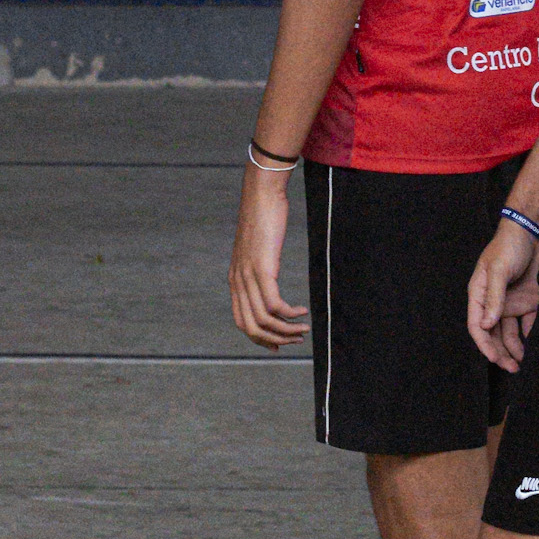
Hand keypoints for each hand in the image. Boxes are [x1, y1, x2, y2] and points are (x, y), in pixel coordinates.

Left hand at [228, 163, 309, 350]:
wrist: (261, 193)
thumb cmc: (262, 216)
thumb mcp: (257, 247)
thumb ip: (258, 266)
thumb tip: (267, 277)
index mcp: (235, 279)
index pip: (241, 322)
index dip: (259, 338)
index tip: (277, 344)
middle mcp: (238, 282)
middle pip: (251, 327)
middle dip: (274, 339)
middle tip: (295, 340)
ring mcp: (249, 276)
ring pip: (264, 320)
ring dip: (285, 331)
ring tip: (303, 330)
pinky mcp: (262, 269)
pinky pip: (274, 305)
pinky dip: (289, 314)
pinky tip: (301, 311)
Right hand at [467, 219, 538, 372]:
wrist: (532, 231)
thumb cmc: (508, 246)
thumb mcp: (499, 269)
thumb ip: (494, 297)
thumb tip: (487, 325)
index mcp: (480, 294)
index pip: (477, 325)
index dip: (484, 344)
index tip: (495, 358)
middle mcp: (494, 303)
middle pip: (493, 334)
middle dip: (501, 353)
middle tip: (512, 369)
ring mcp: (511, 303)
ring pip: (510, 334)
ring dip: (514, 349)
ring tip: (522, 364)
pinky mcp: (528, 301)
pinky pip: (528, 324)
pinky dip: (530, 337)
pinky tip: (535, 347)